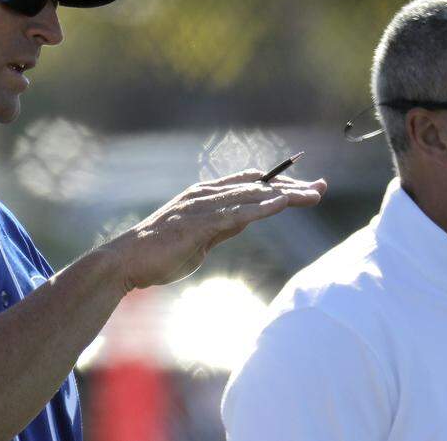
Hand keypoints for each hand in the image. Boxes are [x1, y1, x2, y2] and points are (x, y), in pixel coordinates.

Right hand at [101, 169, 326, 291]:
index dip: (278, 183)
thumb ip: (222, 226)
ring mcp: (201, 206)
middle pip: (257, 184)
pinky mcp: (198, 223)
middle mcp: (205, 194)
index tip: (304, 187)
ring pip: (251, 195)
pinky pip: (236, 212)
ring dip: (285, 194)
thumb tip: (247, 219)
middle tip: (321, 187)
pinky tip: (283, 204)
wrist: (125, 263)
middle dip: (291, 185)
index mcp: (204, 196)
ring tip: (313, 194)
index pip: (249, 183)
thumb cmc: (158, 254)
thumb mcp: (199, 238)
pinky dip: (262, 207)